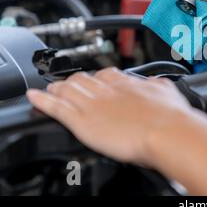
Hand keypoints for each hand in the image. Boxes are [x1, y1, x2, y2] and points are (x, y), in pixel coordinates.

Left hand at [26, 68, 193, 167]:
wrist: (167, 131)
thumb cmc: (171, 116)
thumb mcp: (167, 91)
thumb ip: (157, 85)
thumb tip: (157, 83)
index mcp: (127, 84)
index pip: (105, 74)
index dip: (96, 77)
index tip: (93, 80)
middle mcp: (108, 90)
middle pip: (83, 80)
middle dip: (74, 81)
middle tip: (68, 85)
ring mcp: (93, 104)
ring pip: (68, 91)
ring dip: (58, 89)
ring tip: (50, 90)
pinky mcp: (83, 121)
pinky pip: (57, 108)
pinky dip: (44, 101)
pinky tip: (36, 97)